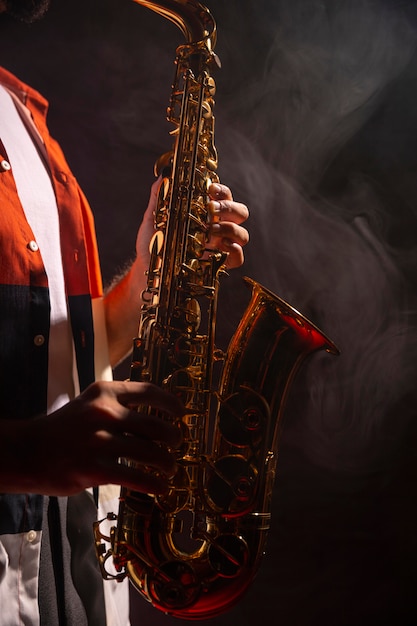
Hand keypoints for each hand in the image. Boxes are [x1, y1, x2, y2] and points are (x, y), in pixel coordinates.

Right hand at [0, 381, 182, 495]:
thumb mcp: (88, 402)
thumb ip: (117, 402)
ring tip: (170, 468)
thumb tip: (153, 411)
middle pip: (156, 426)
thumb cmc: (63, 428)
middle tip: (177, 444)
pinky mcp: (95, 469)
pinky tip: (160, 488)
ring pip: (150, 453)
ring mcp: (100, 441)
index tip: (181, 412)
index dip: (171, 403)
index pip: (149, 392)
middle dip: (173, 438)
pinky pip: (136, 478)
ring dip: (166, 463)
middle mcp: (104, 413)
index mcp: (105, 392)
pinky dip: (153, 484)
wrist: (27, 451)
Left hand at [135, 180, 248, 268]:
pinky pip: (238, 258)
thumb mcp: (153, 218)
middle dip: (230, 207)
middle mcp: (217, 227)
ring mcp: (220, 246)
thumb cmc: (153, 243)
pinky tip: (222, 246)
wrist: (148, 269)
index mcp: (206, 213)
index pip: (224, 196)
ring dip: (231, 229)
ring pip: (243, 234)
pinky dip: (235, 251)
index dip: (222, 191)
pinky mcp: (219, 265)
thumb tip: (164, 175)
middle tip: (213, 209)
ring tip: (212, 230)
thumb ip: (159, 196)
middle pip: (240, 213)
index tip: (211, 189)